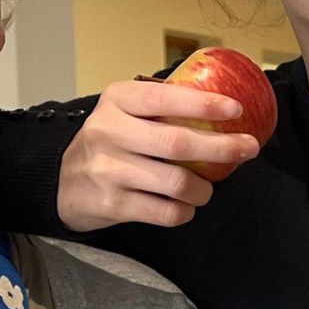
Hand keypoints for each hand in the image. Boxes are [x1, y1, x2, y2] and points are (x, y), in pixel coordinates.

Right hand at [57, 79, 260, 231]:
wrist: (61, 183)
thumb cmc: (108, 142)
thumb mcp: (124, 112)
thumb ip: (161, 106)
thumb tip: (223, 107)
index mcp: (117, 100)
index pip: (164, 97)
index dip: (203, 104)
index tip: (236, 110)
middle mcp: (108, 131)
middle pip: (177, 142)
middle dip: (221, 147)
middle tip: (247, 149)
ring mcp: (107, 170)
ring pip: (175, 182)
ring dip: (203, 189)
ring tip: (207, 189)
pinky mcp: (111, 204)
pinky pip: (164, 211)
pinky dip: (183, 211)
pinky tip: (185, 207)